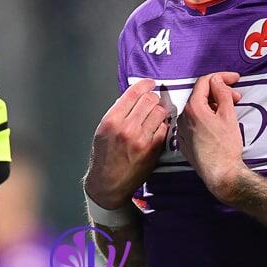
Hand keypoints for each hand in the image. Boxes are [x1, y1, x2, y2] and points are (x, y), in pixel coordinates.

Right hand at [84, 79, 169, 208]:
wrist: (108, 183)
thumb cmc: (104, 157)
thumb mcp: (103, 130)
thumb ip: (118, 112)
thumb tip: (133, 97)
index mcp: (112, 120)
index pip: (134, 93)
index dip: (145, 84)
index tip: (149, 83)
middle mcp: (127, 128)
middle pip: (150, 100)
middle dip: (152, 98)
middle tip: (152, 101)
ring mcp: (142, 139)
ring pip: (160, 112)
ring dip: (159, 111)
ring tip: (154, 115)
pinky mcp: (153, 149)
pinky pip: (164, 128)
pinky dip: (162, 126)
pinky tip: (156, 128)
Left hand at [176, 72, 248, 202]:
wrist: (221, 174)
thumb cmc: (226, 146)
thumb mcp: (229, 115)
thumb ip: (222, 93)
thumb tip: (218, 81)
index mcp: (193, 108)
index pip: (204, 82)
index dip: (221, 77)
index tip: (236, 79)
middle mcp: (183, 117)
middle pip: (201, 95)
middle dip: (219, 92)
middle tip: (237, 97)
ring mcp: (182, 130)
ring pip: (197, 109)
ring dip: (213, 105)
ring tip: (229, 110)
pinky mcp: (184, 141)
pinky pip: (194, 122)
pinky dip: (206, 117)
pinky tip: (218, 124)